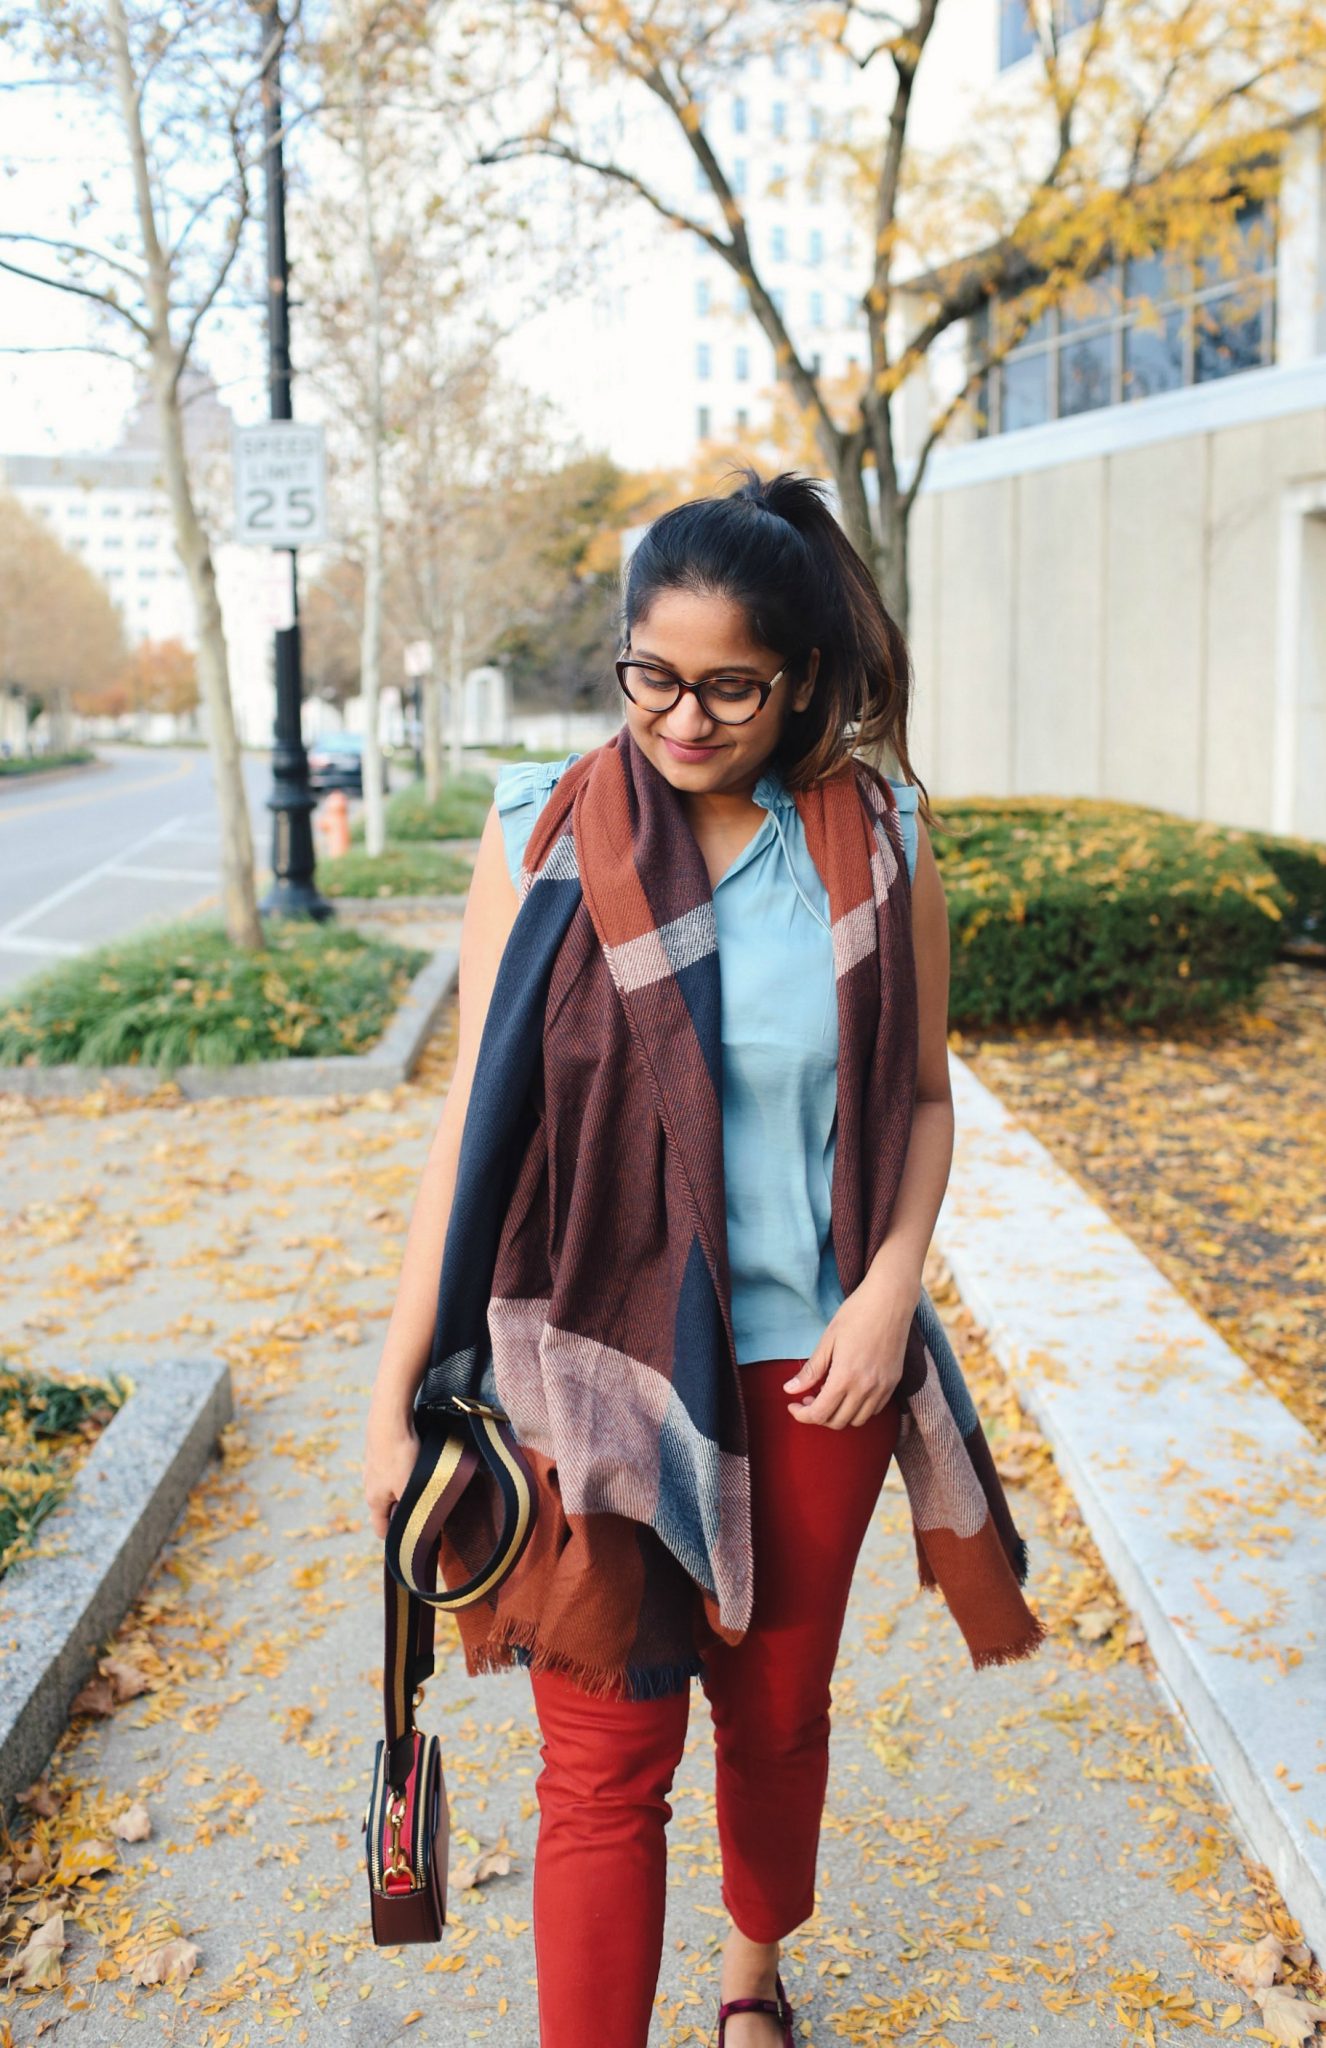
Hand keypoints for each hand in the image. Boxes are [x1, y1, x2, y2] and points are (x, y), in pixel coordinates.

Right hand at [363, 1396, 420, 1541]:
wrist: (389, 1417)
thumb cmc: (399, 1455)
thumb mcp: (410, 1488)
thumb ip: (414, 1509)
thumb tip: (425, 1527)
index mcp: (375, 1501)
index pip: (382, 1530)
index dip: (398, 1538)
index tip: (417, 1538)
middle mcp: (370, 1486)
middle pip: (388, 1508)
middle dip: (406, 1511)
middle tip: (428, 1509)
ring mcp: (373, 1468)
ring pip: (391, 1487)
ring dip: (407, 1489)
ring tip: (426, 1484)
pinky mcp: (380, 1452)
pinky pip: (393, 1469)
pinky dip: (405, 1471)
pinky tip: (418, 1463)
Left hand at [782, 1267, 918, 1428]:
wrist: (891, 1300)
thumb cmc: (856, 1314)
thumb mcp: (828, 1340)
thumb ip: (811, 1370)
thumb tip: (789, 1390)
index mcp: (845, 1377)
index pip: (820, 1414)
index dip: (802, 1415)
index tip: (793, 1406)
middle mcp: (866, 1388)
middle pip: (837, 1421)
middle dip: (818, 1415)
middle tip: (808, 1397)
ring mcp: (883, 1387)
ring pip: (857, 1420)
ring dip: (839, 1415)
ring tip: (828, 1395)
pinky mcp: (894, 1383)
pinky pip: (874, 1410)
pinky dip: (858, 1409)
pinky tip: (849, 1391)